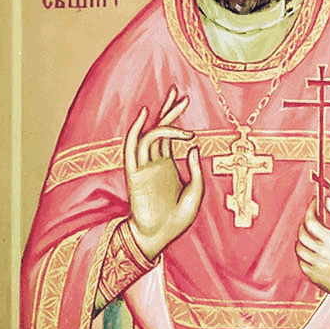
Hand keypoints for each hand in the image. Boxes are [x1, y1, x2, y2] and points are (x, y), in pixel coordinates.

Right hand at [125, 86, 203, 259]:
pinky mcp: (135, 174)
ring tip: (178, 108)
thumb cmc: (178, 218)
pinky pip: (133, 148)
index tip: (183, 98)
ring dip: (163, 120)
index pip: (169, 134)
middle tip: (178, 92)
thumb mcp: (196, 192)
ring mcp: (144, 167)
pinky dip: (137, 131)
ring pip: (150, 135)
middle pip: (160, 129)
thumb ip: (196, 170)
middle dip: (168, 110)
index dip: (175, 116)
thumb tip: (194, 147)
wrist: (159, 236)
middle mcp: (155, 162)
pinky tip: (144, 117)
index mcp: (167, 164)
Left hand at [296, 196, 329, 301]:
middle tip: (311, 220)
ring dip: (302, 240)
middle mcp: (322, 255)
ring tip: (311, 235)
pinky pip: (302, 265)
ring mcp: (318, 268)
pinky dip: (304, 256)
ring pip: (300, 251)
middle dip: (304, 224)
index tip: (314, 205)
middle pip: (302, 236)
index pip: (310, 221)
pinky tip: (312, 251)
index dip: (310, 210)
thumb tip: (326, 200)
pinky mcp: (317, 280)